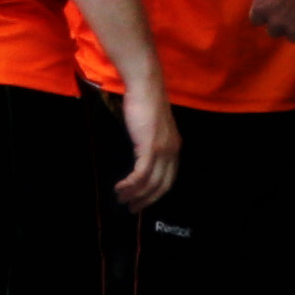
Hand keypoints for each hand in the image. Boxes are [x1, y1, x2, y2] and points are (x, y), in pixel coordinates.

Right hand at [112, 80, 177, 211]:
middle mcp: (172, 151)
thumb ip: (150, 143)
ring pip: (150, 183)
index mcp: (175, 148)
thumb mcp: (151, 128)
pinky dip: (129, 185)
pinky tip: (119, 188)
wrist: (145, 86)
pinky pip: (141, 175)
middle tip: (130, 208)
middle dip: (145, 201)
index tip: (141, 202)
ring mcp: (162, 150)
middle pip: (161, 186)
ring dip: (134, 195)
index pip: (168, 180)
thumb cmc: (145, 102)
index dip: (155, 195)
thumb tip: (139, 158)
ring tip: (120, 199)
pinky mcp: (150, 147)